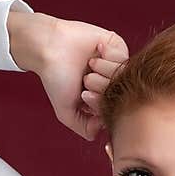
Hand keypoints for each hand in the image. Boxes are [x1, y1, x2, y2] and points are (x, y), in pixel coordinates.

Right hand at [37, 18, 128, 141]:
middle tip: (85, 79)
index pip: (114, 108)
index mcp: (101, 99)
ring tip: (89, 64)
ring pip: (123, 75)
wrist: (50, 47)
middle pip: (120, 92)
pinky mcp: (118, 47)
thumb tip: (103, 127)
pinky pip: (124, 56)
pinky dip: (107, 56)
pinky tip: (96, 51)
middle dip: (101, 86)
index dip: (100, 103)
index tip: (84, 95)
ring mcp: (116, 65)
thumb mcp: (66, 112)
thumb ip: (84, 128)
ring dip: (103, 70)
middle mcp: (110, 83)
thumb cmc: (56, 78)